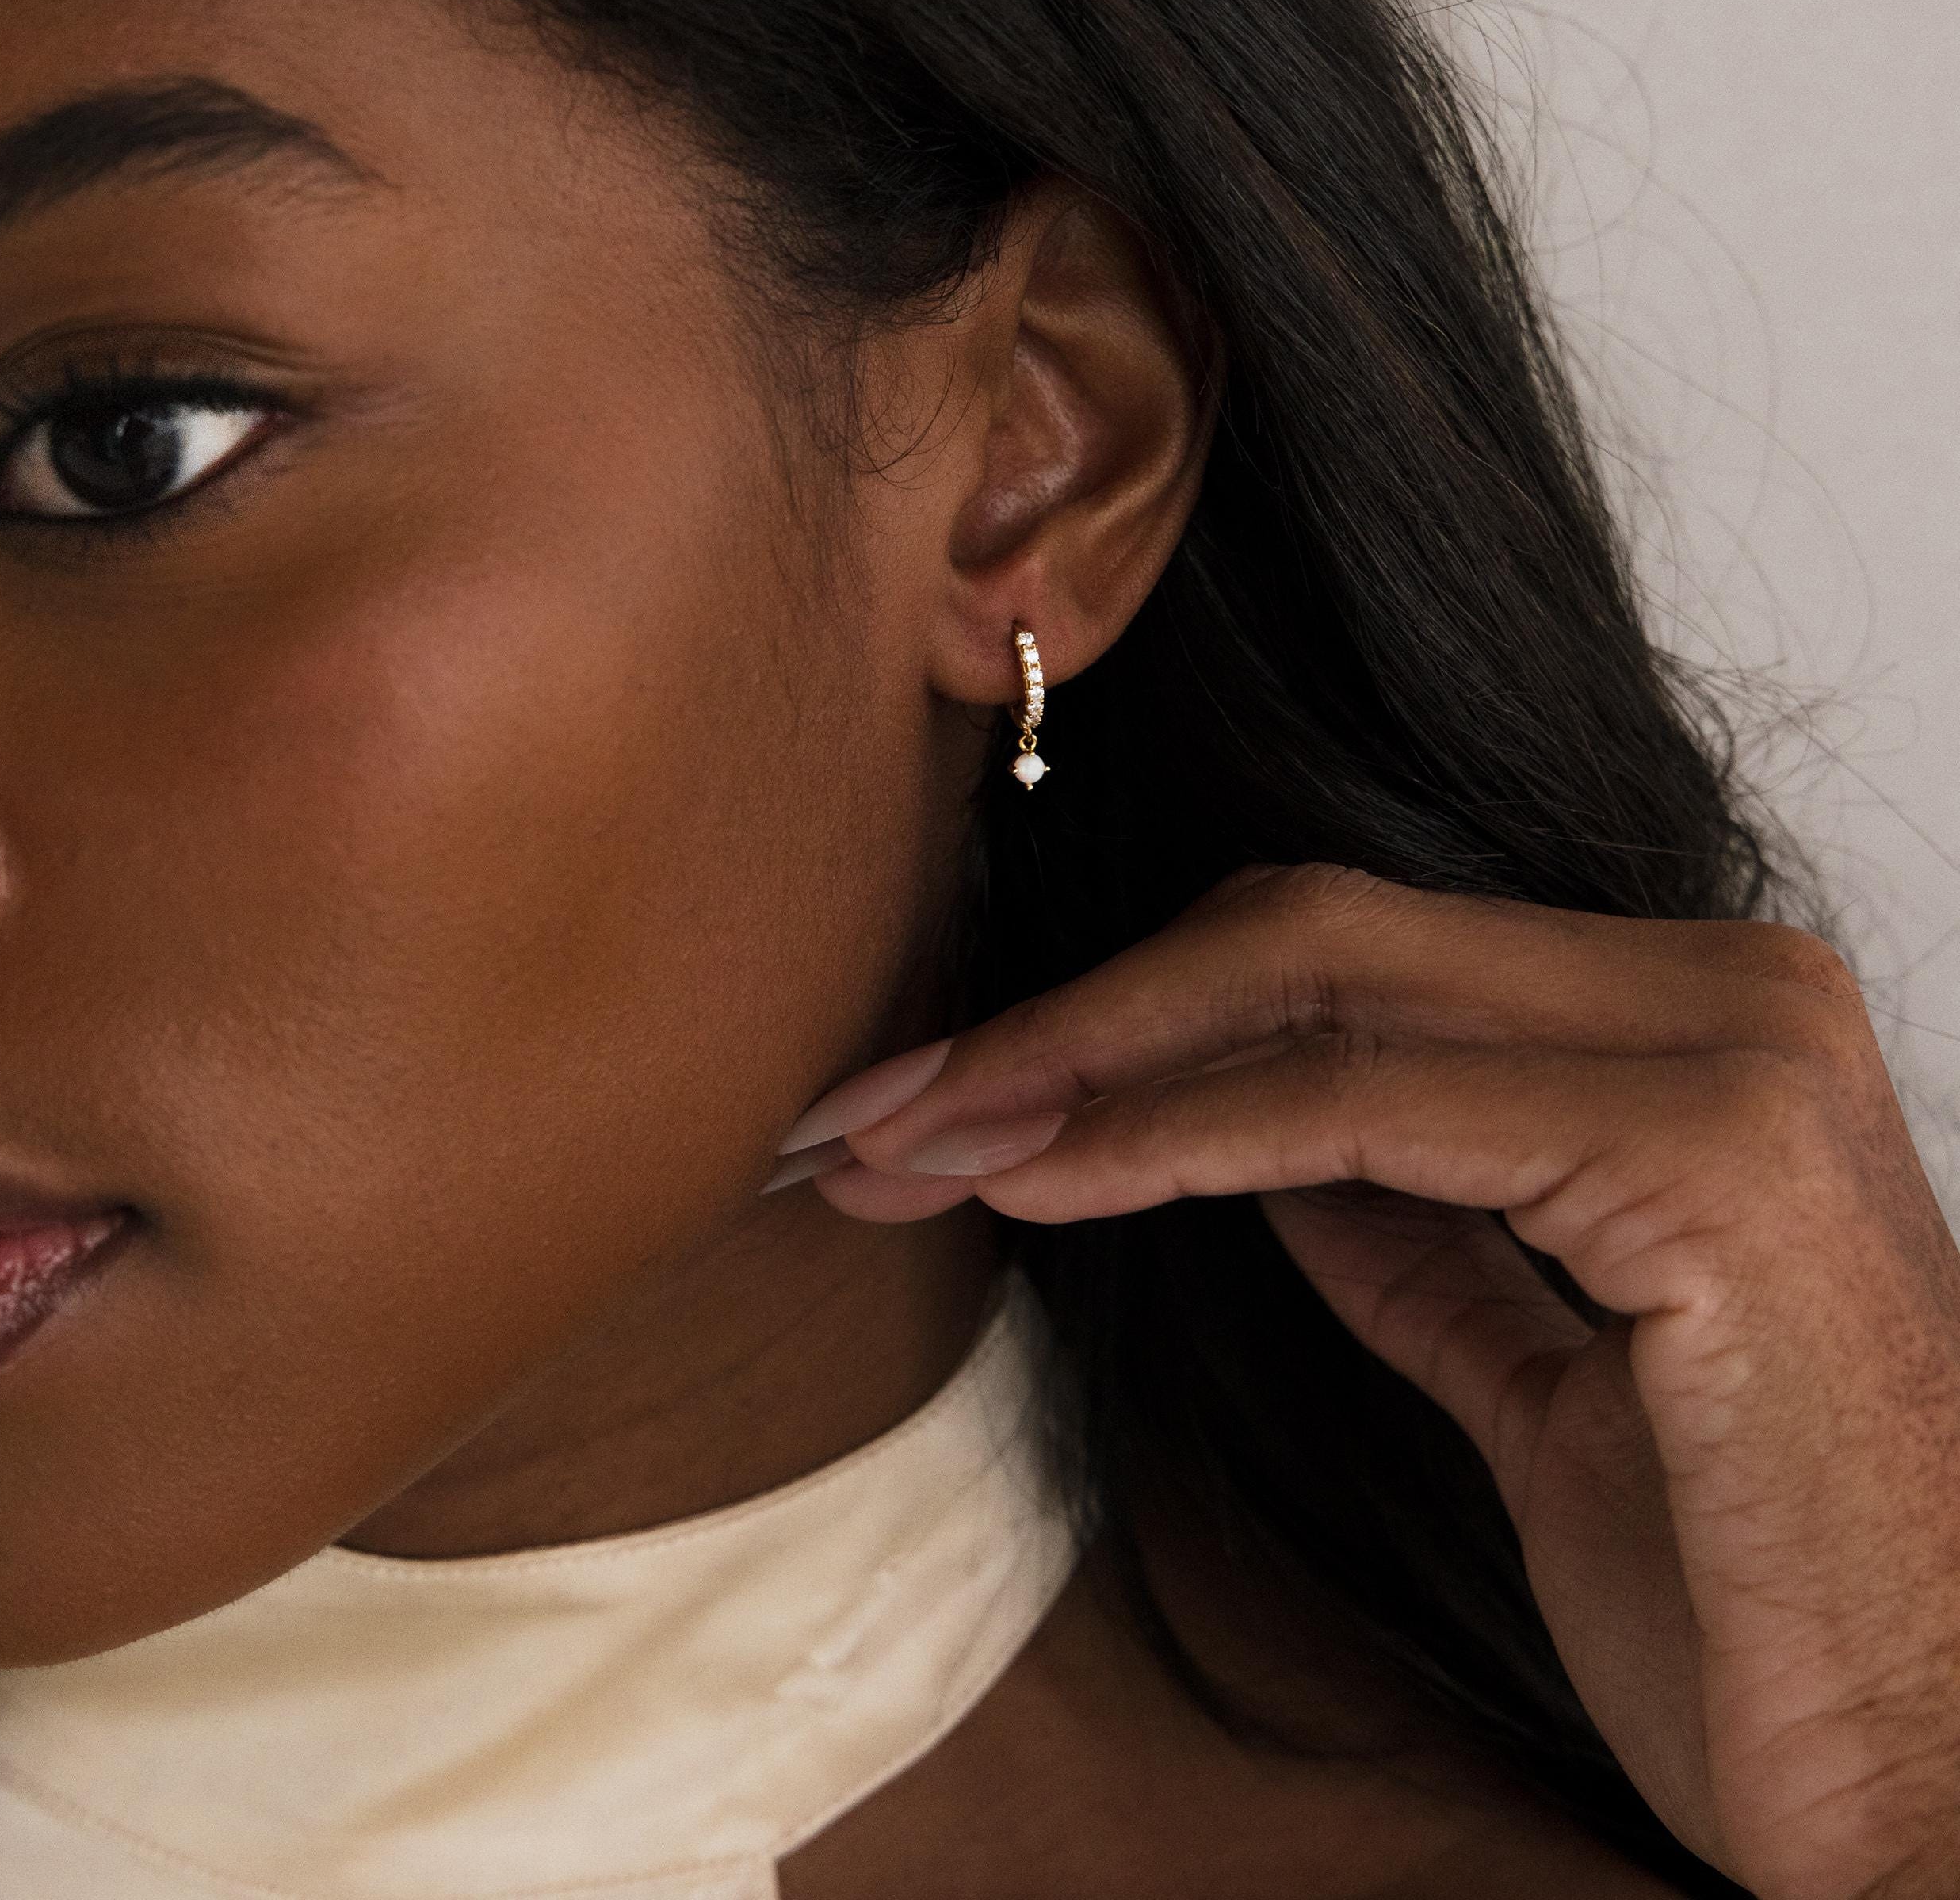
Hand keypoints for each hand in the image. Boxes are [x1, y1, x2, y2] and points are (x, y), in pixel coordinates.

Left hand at [775, 866, 1959, 1899]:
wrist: (1940, 1794)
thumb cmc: (1767, 1604)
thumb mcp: (1549, 1376)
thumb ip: (1426, 1230)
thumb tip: (1263, 1142)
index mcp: (1696, 1024)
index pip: (1347, 956)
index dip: (1124, 1014)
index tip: (947, 1094)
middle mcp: (1730, 995)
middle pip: (1306, 935)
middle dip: (1066, 1020)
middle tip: (875, 1105)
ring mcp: (1732, 1056)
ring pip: (1312, 985)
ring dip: (1077, 1063)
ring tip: (909, 1136)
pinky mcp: (1708, 1156)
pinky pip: (1361, 1107)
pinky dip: (1170, 1131)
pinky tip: (1034, 1172)